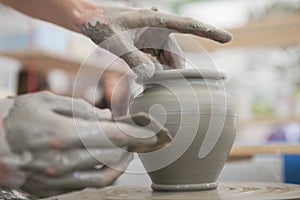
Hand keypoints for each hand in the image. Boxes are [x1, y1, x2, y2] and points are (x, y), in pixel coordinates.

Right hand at [1, 91, 162, 196]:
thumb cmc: (14, 118)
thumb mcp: (47, 101)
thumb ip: (82, 110)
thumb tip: (108, 118)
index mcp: (64, 134)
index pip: (115, 136)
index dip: (140, 135)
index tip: (158, 133)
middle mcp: (64, 161)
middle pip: (114, 156)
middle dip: (132, 146)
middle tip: (139, 137)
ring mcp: (59, 179)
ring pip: (105, 175)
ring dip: (121, 161)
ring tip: (126, 150)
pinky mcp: (53, 189)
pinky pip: (89, 184)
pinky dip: (104, 172)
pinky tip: (107, 161)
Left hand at [81, 5, 231, 81]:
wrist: (89, 20)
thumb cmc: (102, 25)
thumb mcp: (116, 43)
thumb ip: (133, 58)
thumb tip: (151, 75)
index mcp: (155, 21)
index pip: (188, 26)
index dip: (209, 32)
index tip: (228, 38)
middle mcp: (158, 28)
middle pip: (175, 52)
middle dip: (174, 70)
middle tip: (172, 87)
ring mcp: (153, 36)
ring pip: (166, 58)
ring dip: (162, 71)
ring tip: (148, 78)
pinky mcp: (147, 43)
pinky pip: (156, 59)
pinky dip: (153, 69)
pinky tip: (143, 72)